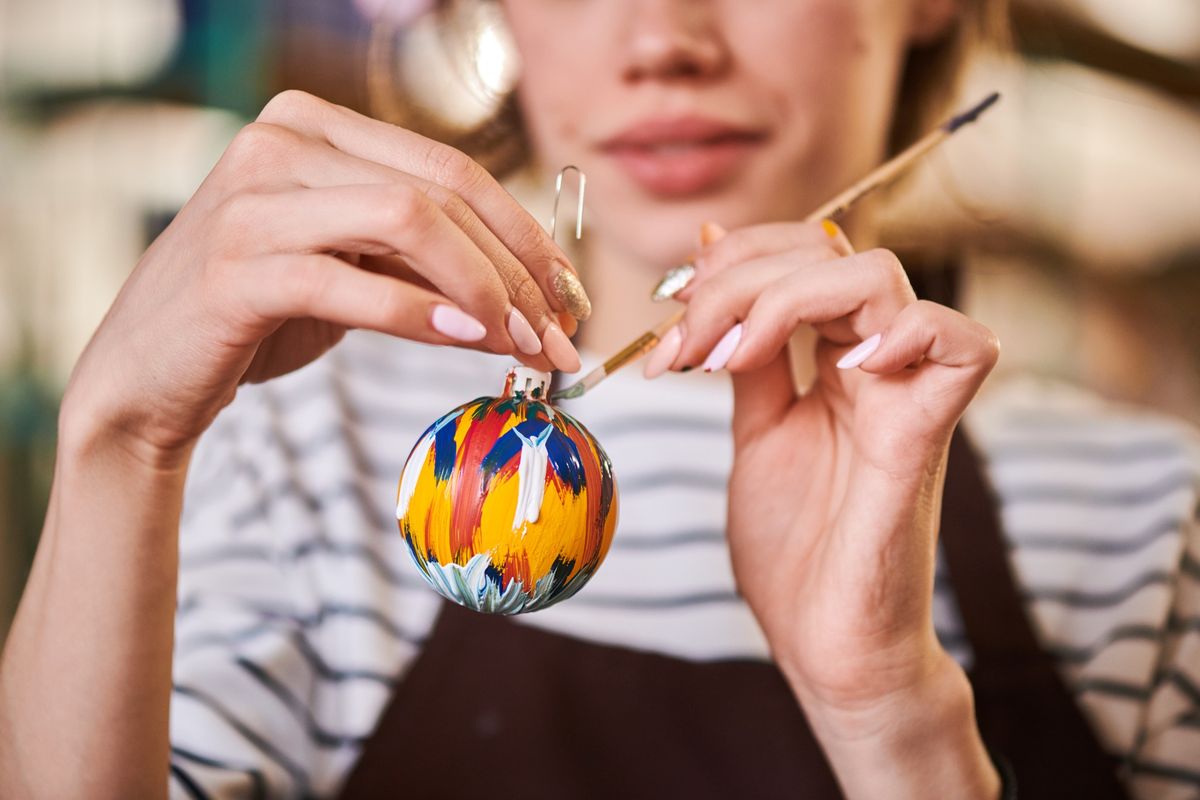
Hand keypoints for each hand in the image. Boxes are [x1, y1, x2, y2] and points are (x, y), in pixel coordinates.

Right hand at [62, 90, 586, 466]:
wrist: (146, 378)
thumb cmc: (258, 320)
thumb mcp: (352, 274)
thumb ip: (423, 263)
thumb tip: (533, 295)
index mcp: (312, 128)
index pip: (449, 169)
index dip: (523, 233)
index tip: (568, 294)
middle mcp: (278, 144)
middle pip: (440, 191)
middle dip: (518, 268)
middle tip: (559, 336)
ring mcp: (250, 201)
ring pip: (407, 221)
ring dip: (483, 289)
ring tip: (523, 345)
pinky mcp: (234, 269)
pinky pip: (351, 282)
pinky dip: (420, 313)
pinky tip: (466, 339)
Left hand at [657, 222, 1000, 795]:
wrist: (825, 643)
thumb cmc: (795, 549)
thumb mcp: (754, 431)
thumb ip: (746, 355)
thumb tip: (716, 264)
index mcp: (834, 361)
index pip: (803, 255)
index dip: (735, 260)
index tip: (671, 310)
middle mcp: (874, 366)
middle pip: (829, 254)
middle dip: (738, 278)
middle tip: (681, 338)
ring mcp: (902, 396)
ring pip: (879, 279)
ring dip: (785, 297)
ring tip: (728, 358)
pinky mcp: (923, 439)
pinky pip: (962, 347)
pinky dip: (906, 331)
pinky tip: (838, 363)